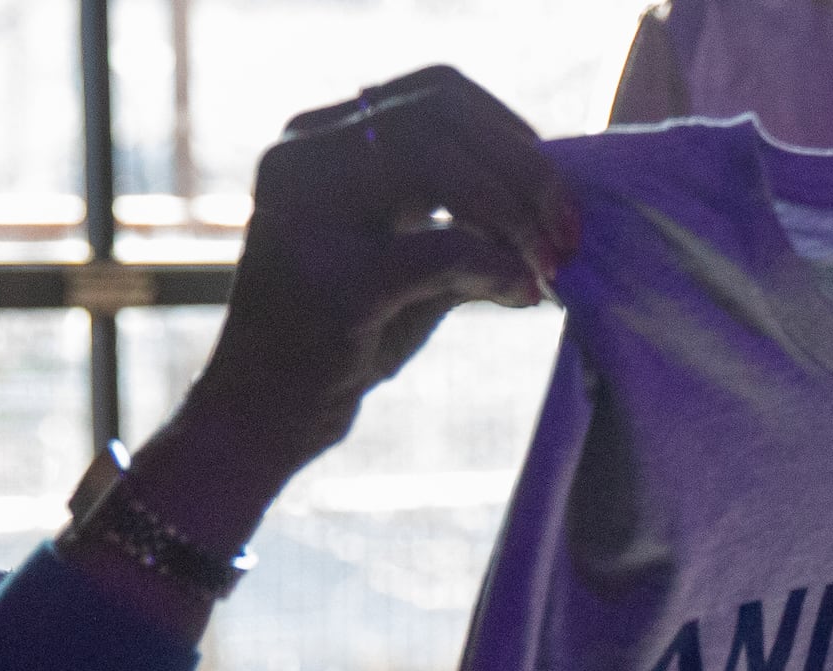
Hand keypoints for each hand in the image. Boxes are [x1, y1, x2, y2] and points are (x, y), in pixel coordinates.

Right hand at [169, 69, 578, 517]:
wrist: (265, 416)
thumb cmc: (342, 340)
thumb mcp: (407, 262)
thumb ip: (463, 221)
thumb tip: (552, 201)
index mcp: (316, 143)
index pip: (434, 92)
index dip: (508, 129)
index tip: (551, 185)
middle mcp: (302, 162)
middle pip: (441, 116)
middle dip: (523, 169)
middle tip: (567, 229)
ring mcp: (308, 216)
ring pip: (437, 162)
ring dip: (513, 211)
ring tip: (546, 263)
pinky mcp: (333, 283)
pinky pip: (445, 248)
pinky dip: (499, 267)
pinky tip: (523, 297)